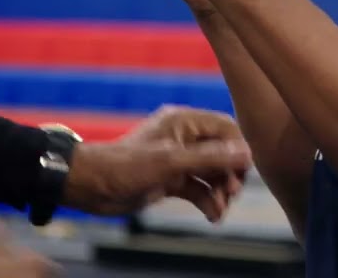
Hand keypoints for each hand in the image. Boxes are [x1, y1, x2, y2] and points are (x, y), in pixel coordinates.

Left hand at [63, 105, 251, 221]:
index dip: (238, 149)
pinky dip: (207, 201)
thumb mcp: (172, 162)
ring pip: (211, 174)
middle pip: (222, 153)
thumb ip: (210, 157)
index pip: (225, 129)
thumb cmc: (126, 166)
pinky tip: (212, 216)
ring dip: (219, 191)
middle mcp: (184, 138)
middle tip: (230, 194)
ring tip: (219, 209)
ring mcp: (178, 160)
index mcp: (184, 122)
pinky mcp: (171, 179)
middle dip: (229, 175)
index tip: (242, 173)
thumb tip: (246, 153)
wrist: (92, 185)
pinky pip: (198, 188)